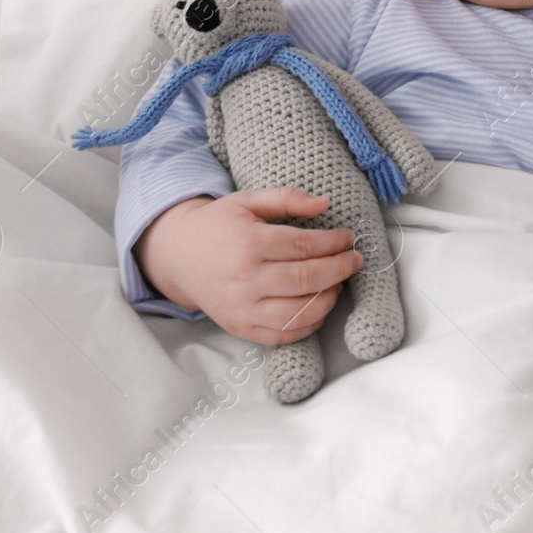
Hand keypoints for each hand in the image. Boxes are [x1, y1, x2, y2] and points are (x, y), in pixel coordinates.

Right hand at [133, 187, 362, 344]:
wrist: (178, 256)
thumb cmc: (218, 225)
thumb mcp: (247, 201)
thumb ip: (287, 198)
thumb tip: (325, 204)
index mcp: (250, 243)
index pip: (305, 245)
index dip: (334, 243)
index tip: (348, 239)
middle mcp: (246, 279)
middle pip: (307, 279)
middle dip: (340, 270)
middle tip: (354, 261)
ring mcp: (243, 308)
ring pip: (300, 312)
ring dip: (329, 299)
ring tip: (337, 283)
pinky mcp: (240, 327)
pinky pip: (283, 335)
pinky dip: (309, 325)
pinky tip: (319, 306)